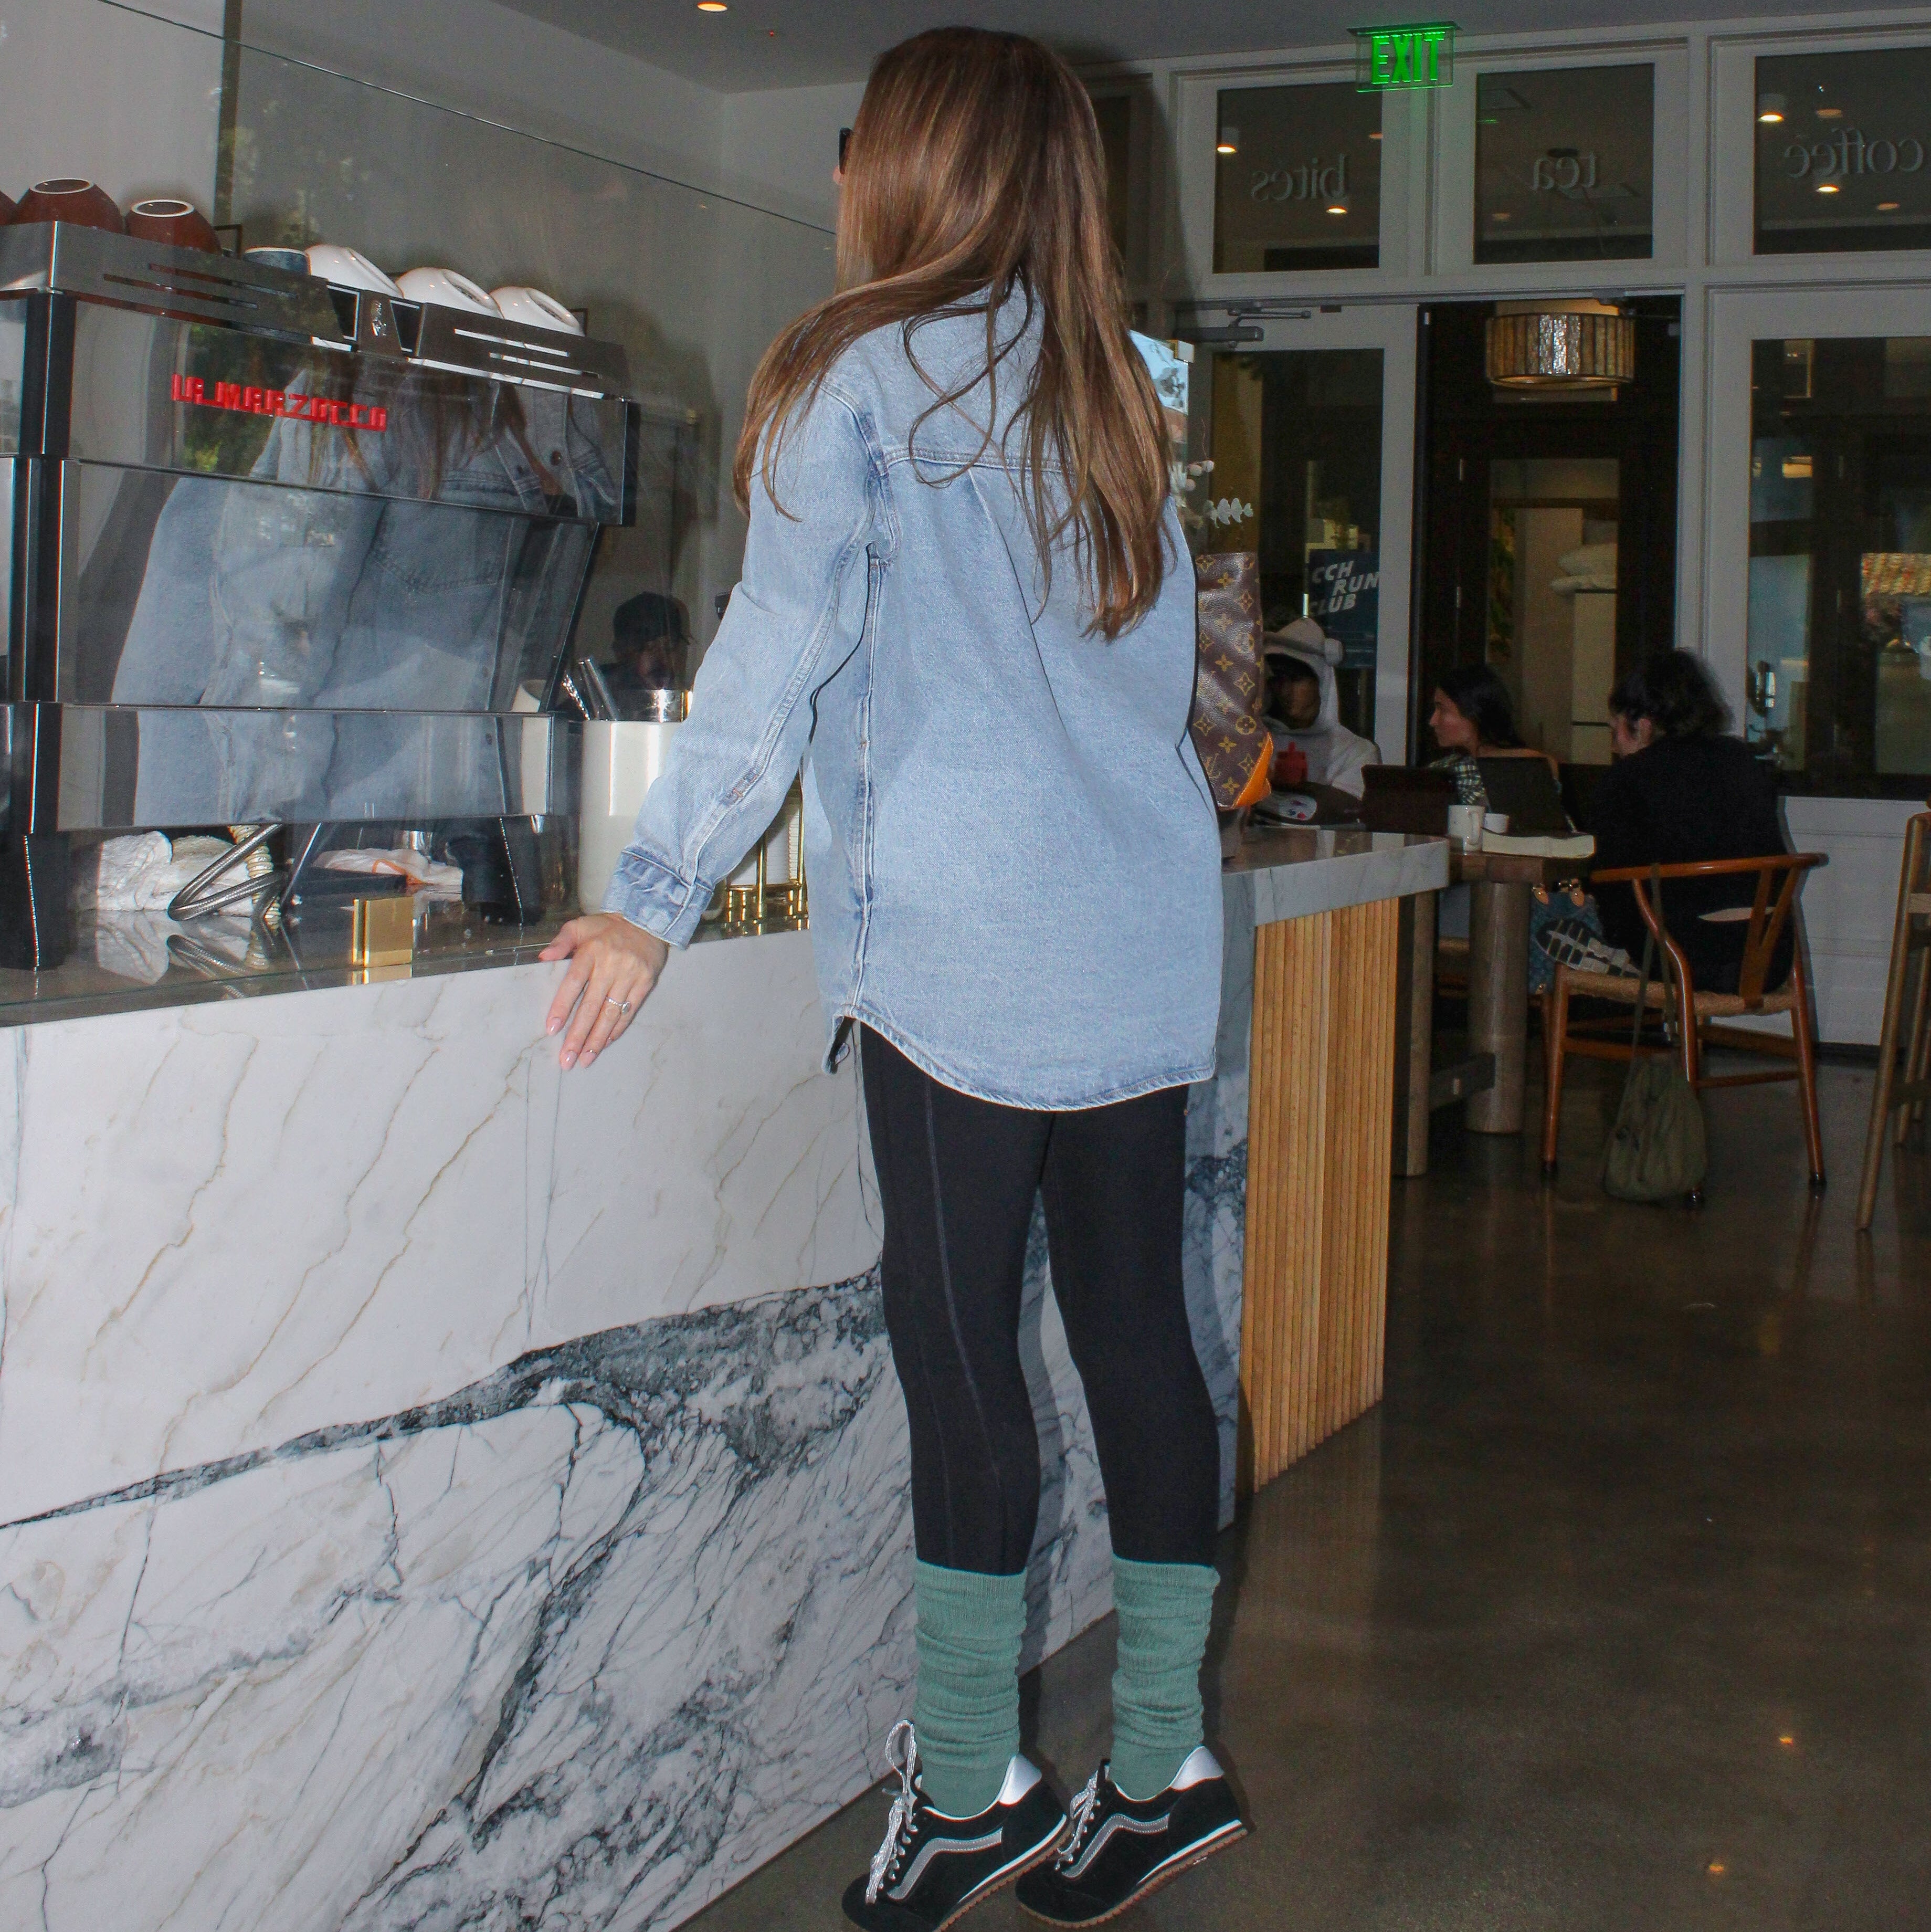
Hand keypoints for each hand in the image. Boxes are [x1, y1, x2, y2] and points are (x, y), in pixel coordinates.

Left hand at [539, 914, 669, 1068]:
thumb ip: (561, 942)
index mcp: (591, 952)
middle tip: (567, 1059)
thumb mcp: (580, 925)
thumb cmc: (606, 928)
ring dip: (597, 1039)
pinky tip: (605, 1043)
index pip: (573, 983)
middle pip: (591, 1006)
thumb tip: (542, 958)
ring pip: (610, 1013)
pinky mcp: (645, 983)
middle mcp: (611, 966)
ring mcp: (630, 976)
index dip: (562, 1007)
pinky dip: (616, 1029)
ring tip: (585, 1059)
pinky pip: (628, 1011)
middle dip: (578, 1035)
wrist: (646, 920)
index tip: (552, 1029)